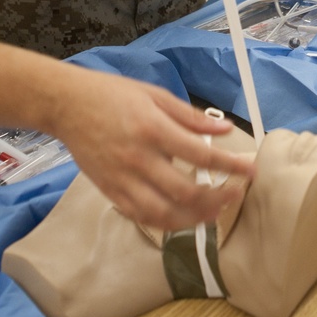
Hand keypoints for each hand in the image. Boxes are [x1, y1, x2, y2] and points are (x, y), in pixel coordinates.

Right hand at [53, 67, 254, 230]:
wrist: (67, 105)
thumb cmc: (112, 95)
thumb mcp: (155, 94)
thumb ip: (190, 116)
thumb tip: (224, 130)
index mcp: (153, 129)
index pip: (199, 155)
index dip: (229, 166)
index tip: (249, 170)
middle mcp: (138, 158)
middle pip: (184, 192)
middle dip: (217, 198)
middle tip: (234, 194)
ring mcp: (122, 179)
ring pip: (163, 213)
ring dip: (193, 218)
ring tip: (214, 212)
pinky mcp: (110, 191)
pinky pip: (141, 216)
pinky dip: (165, 222)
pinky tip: (182, 217)